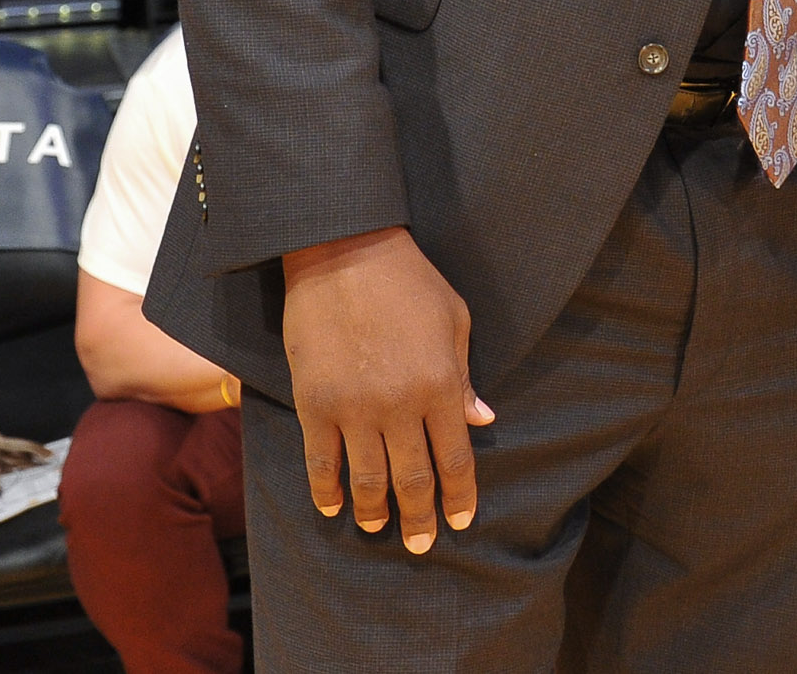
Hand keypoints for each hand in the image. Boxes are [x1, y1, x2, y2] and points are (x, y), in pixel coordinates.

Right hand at [280, 226, 490, 553]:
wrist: (345, 252)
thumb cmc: (411, 282)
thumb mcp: (456, 321)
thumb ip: (465, 377)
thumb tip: (481, 420)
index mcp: (441, 385)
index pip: (455, 458)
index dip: (459, 495)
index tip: (461, 519)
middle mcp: (399, 405)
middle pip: (413, 478)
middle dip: (419, 517)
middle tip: (420, 545)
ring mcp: (353, 407)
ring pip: (366, 477)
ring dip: (373, 510)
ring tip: (378, 528)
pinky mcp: (314, 402)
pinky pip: (320, 460)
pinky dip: (326, 489)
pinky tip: (331, 506)